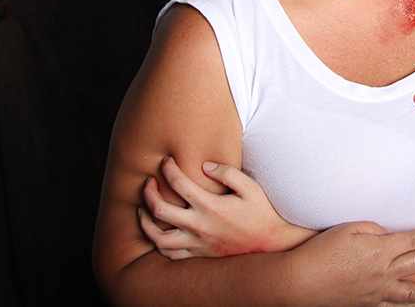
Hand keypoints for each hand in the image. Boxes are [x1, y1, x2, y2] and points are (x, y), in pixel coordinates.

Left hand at [139, 156, 313, 258]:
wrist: (271, 242)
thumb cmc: (262, 212)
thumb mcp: (251, 187)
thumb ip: (228, 173)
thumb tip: (204, 165)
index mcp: (210, 206)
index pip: (179, 183)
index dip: (168, 169)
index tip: (166, 161)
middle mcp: (199, 226)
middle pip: (159, 211)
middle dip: (148, 193)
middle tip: (148, 182)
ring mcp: (197, 243)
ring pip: (158, 238)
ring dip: (145, 224)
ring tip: (142, 210)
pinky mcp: (199, 254)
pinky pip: (170, 254)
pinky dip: (158, 244)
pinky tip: (158, 233)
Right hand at [293, 221, 414, 306]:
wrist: (300, 282)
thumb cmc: (321, 250)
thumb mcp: (349, 229)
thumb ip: (374, 230)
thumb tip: (389, 236)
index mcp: (379, 250)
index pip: (413, 240)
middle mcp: (382, 272)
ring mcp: (376, 292)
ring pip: (413, 293)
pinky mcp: (366, 305)